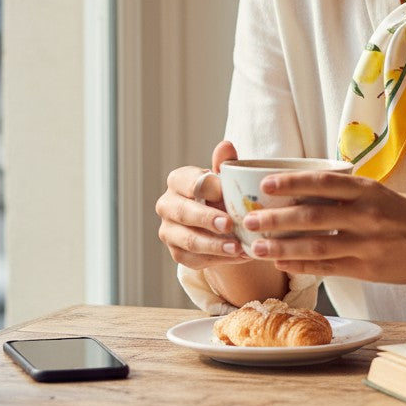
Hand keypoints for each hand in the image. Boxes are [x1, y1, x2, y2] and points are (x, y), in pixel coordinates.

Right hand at [155, 140, 249, 270]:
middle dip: (207, 219)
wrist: (220, 221)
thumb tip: (226, 145)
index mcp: (177, 180)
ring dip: (214, 245)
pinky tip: (238, 256)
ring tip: (238, 248)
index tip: (227, 194)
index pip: (187, 182)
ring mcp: (168, 231)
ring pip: (188, 240)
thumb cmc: (222, 193)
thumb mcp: (225, 178)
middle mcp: (166, 205)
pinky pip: (195, 259)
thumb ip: (226, 163)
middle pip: (183, 212)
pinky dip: (218, 259)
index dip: (207, 188)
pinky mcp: (177, 253)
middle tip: (230, 225)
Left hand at [240, 171, 405, 283]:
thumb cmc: (404, 214)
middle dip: (277, 218)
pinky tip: (282, 264)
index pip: (322, 182)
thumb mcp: (378, 194)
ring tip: (257, 247)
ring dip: (282, 246)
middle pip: (312, 215)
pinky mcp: (367, 269)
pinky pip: (328, 267)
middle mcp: (366, 214)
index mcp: (367, 190)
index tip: (265, 184)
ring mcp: (366, 244)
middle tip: (250, 219)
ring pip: (316, 245)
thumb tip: (301, 191)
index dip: (291, 183)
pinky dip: (302, 265)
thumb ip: (345, 194)